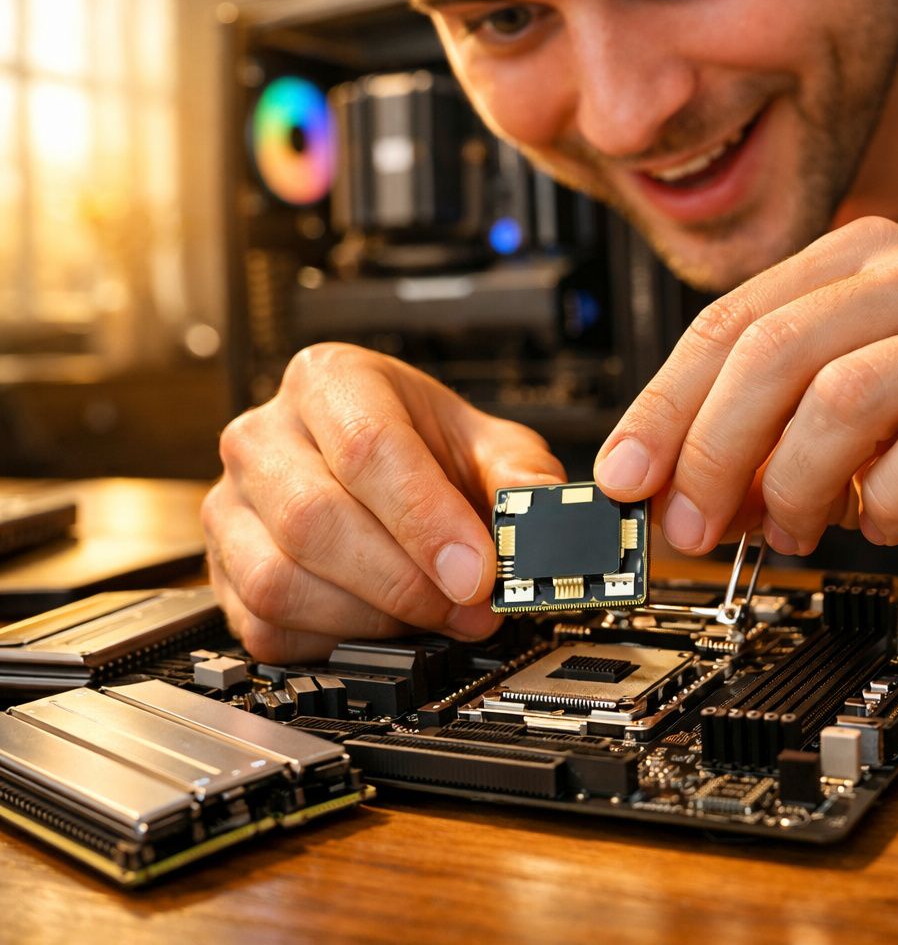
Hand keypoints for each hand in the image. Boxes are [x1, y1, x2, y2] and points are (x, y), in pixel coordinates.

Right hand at [204, 343, 565, 661]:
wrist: (379, 461)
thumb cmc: (424, 446)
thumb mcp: (486, 445)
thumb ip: (522, 477)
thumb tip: (550, 517)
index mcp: (329, 381)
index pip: (366, 449)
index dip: (426, 521)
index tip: (477, 572)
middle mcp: (264, 437)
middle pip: (314, 520)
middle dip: (406, 581)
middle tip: (469, 607)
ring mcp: (231, 506)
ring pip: (281, 581)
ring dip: (373, 617)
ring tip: (433, 615)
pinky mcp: (222, 572)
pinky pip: (266, 625)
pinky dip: (334, 640)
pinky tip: (382, 622)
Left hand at [593, 217, 897, 563]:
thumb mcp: (858, 417)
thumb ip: (772, 436)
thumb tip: (678, 493)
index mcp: (862, 262)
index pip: (730, 321)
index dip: (665, 406)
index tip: (626, 478)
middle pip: (773, 353)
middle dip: (712, 452)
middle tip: (694, 526)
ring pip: (841, 397)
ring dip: (794, 484)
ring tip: (790, 531)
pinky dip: (887, 502)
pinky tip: (884, 523)